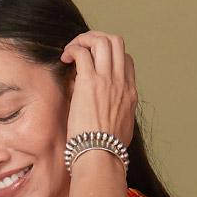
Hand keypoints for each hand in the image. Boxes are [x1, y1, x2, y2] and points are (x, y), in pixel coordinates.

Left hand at [59, 30, 136, 149]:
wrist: (101, 157)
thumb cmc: (106, 152)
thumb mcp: (121, 129)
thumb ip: (116, 114)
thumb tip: (104, 110)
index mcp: (130, 94)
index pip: (126, 60)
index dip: (110, 56)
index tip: (95, 64)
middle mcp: (121, 83)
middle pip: (117, 42)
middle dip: (98, 38)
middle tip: (83, 49)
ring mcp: (107, 81)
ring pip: (102, 40)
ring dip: (84, 39)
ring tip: (72, 51)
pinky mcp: (89, 82)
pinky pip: (82, 52)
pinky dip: (73, 49)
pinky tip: (65, 59)